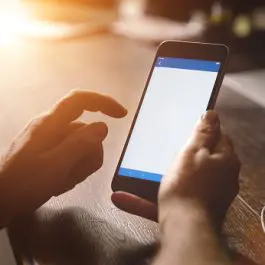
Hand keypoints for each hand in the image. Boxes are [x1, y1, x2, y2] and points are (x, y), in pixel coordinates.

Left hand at [0, 90, 126, 226]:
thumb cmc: (22, 185)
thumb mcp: (54, 166)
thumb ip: (80, 144)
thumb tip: (102, 127)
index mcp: (50, 124)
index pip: (80, 100)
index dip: (103, 102)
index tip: (121, 115)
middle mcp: (52, 128)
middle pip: (86, 131)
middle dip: (88, 154)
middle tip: (75, 174)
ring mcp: (51, 141)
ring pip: (82, 146)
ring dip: (80, 166)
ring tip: (63, 181)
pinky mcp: (51, 153)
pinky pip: (74, 156)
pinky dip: (73, 170)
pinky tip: (60, 183)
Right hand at [112, 111, 239, 227]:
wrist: (184, 228)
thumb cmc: (188, 186)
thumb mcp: (193, 152)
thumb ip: (203, 133)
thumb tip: (212, 114)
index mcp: (224, 161)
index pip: (219, 137)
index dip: (203, 130)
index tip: (187, 126)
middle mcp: (220, 178)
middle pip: (201, 158)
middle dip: (182, 152)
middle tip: (164, 145)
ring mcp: (206, 195)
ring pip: (182, 179)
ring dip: (159, 175)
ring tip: (139, 168)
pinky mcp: (191, 209)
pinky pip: (168, 199)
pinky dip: (148, 198)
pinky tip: (122, 196)